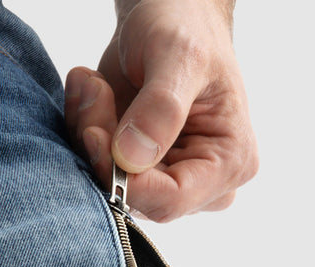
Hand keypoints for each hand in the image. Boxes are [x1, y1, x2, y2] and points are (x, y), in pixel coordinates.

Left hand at [64, 0, 258, 221]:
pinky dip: (84, 131)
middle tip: (93, 92)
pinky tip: (91, 92)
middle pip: (139, 197)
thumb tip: (131, 160)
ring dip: (89, 134)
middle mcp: (204, 182)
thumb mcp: (179, 56)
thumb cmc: (188, 25)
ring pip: (112, 185)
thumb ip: (160, 108)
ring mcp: (169, 179)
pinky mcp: (138, 170)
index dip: (127, 179)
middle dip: (103, 149)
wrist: (171, 11)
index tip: (95, 134)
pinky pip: (98, 169)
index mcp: (230, 162)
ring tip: (92, 84)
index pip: (172, 200)